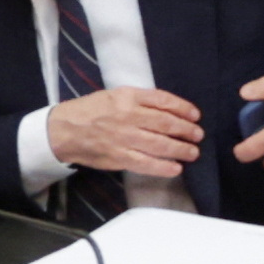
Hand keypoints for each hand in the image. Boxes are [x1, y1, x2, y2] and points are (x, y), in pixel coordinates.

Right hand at [43, 85, 205, 182]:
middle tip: (198, 135)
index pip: (163, 100)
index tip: (196, 115)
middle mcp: (129, 115)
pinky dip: (163, 167)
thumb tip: (168, 109)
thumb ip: (140, 100)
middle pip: (166, 123)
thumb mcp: (116, 95)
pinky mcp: (119, 156)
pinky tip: (176, 168)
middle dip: (186, 130)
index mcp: (129, 97)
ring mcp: (124, 137)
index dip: (183, 108)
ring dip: (180, 149)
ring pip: (159, 144)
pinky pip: (146, 163)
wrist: (65, 130)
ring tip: (193, 152)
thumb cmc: (92, 110)